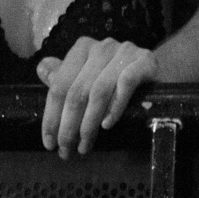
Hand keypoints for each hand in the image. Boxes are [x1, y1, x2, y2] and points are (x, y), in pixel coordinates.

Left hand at [39, 36, 154, 155]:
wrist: (156, 70)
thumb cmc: (117, 77)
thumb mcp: (88, 76)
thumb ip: (65, 76)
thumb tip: (42, 69)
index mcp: (83, 48)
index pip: (59, 86)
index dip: (51, 117)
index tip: (49, 143)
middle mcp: (102, 46)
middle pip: (77, 92)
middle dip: (68, 126)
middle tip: (66, 151)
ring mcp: (124, 51)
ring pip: (98, 92)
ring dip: (89, 124)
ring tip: (85, 146)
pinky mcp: (145, 60)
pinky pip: (126, 84)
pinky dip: (114, 107)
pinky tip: (107, 125)